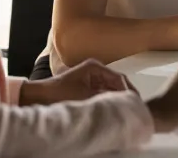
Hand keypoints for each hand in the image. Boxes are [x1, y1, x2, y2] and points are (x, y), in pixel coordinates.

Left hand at [18, 59, 135, 105]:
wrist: (42, 96)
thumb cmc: (60, 92)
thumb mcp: (86, 96)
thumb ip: (106, 97)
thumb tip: (124, 101)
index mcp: (95, 67)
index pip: (119, 78)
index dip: (129, 91)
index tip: (136, 103)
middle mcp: (95, 70)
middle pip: (117, 83)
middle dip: (125, 95)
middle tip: (134, 109)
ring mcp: (92, 78)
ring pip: (111, 89)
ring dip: (117, 99)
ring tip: (125, 110)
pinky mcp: (88, 87)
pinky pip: (103, 93)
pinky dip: (108, 100)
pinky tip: (113, 110)